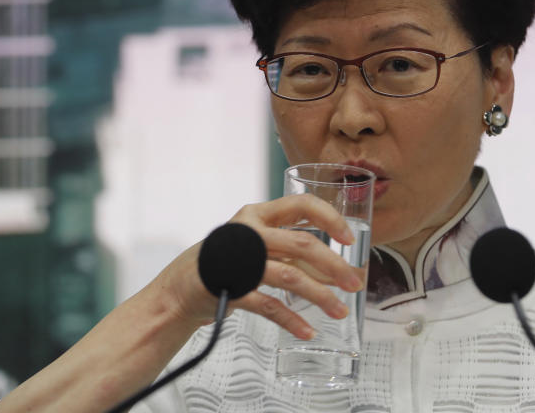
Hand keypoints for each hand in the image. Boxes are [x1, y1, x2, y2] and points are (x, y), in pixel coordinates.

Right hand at [160, 194, 365, 339]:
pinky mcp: (230, 287)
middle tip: (356, 284)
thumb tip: (340, 270)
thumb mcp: (260, 247)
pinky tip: (307, 331)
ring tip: (339, 312)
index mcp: (259, 214)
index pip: (302, 204)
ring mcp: (238, 259)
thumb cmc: (226, 263)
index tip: (349, 239)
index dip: (330, 218)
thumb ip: (294, 253)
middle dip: (335, 265)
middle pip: (302, 243)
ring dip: (320, 295)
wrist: (179, 290)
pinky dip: (291, 320)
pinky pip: (268, 305)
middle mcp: (249, 231)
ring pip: (290, 275)